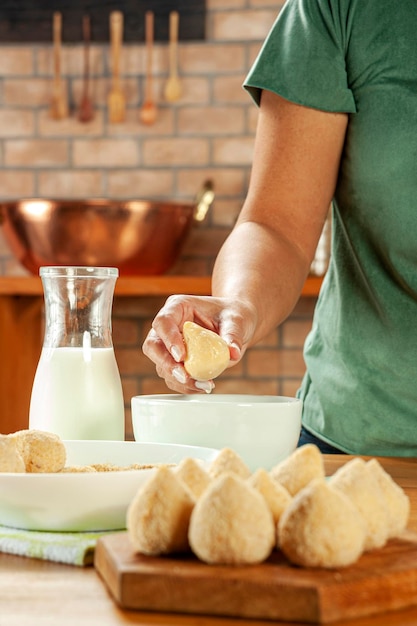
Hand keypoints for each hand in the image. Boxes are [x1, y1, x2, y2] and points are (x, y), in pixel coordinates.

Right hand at [142, 294, 256, 392]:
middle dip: (166, 364)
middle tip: (185, 376)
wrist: (235, 326)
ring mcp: (169, 346)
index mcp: (178, 307)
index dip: (168, 339)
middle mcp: (169, 326)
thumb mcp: (236, 321)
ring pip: (161, 365)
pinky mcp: (176, 362)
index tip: (181, 356)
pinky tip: (202, 386)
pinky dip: (186, 386)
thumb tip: (233, 353)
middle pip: (153, 346)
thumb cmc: (232, 315)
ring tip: (204, 384)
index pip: (163, 322)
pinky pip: (173, 377)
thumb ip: (233, 335)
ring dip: (179, 380)